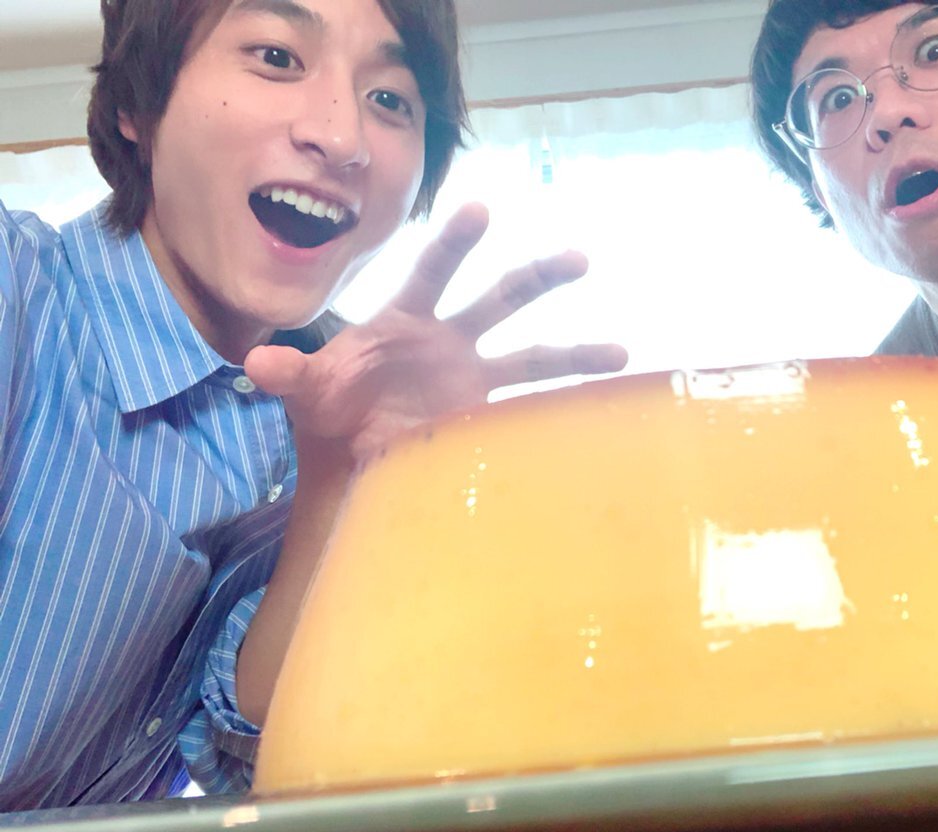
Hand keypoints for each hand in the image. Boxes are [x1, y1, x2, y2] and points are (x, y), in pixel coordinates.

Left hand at [243, 202, 627, 458]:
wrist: (350, 455)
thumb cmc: (331, 412)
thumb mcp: (308, 391)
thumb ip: (290, 372)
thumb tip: (257, 363)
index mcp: (407, 320)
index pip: (434, 273)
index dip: (455, 243)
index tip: (479, 209)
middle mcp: (450, 341)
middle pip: (500, 300)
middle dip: (537, 279)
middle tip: (577, 259)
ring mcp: (473, 377)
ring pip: (531, 355)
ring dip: (573, 352)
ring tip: (619, 352)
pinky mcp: (484, 415)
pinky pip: (528, 410)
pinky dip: (561, 410)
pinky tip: (600, 408)